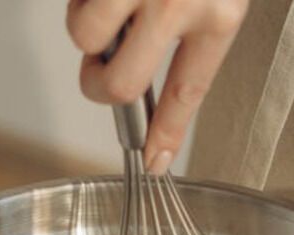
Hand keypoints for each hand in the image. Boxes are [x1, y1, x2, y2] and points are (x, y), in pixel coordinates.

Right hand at [65, 0, 247, 173]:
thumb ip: (188, 25)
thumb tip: (144, 62)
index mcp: (219, 13)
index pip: (187, 92)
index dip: (167, 131)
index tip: (154, 159)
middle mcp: (180, 4)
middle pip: (121, 84)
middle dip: (98, 81)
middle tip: (99, 67)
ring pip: (87, 40)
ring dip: (85, 23)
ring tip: (103, 1)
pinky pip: (74, 8)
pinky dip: (77, 0)